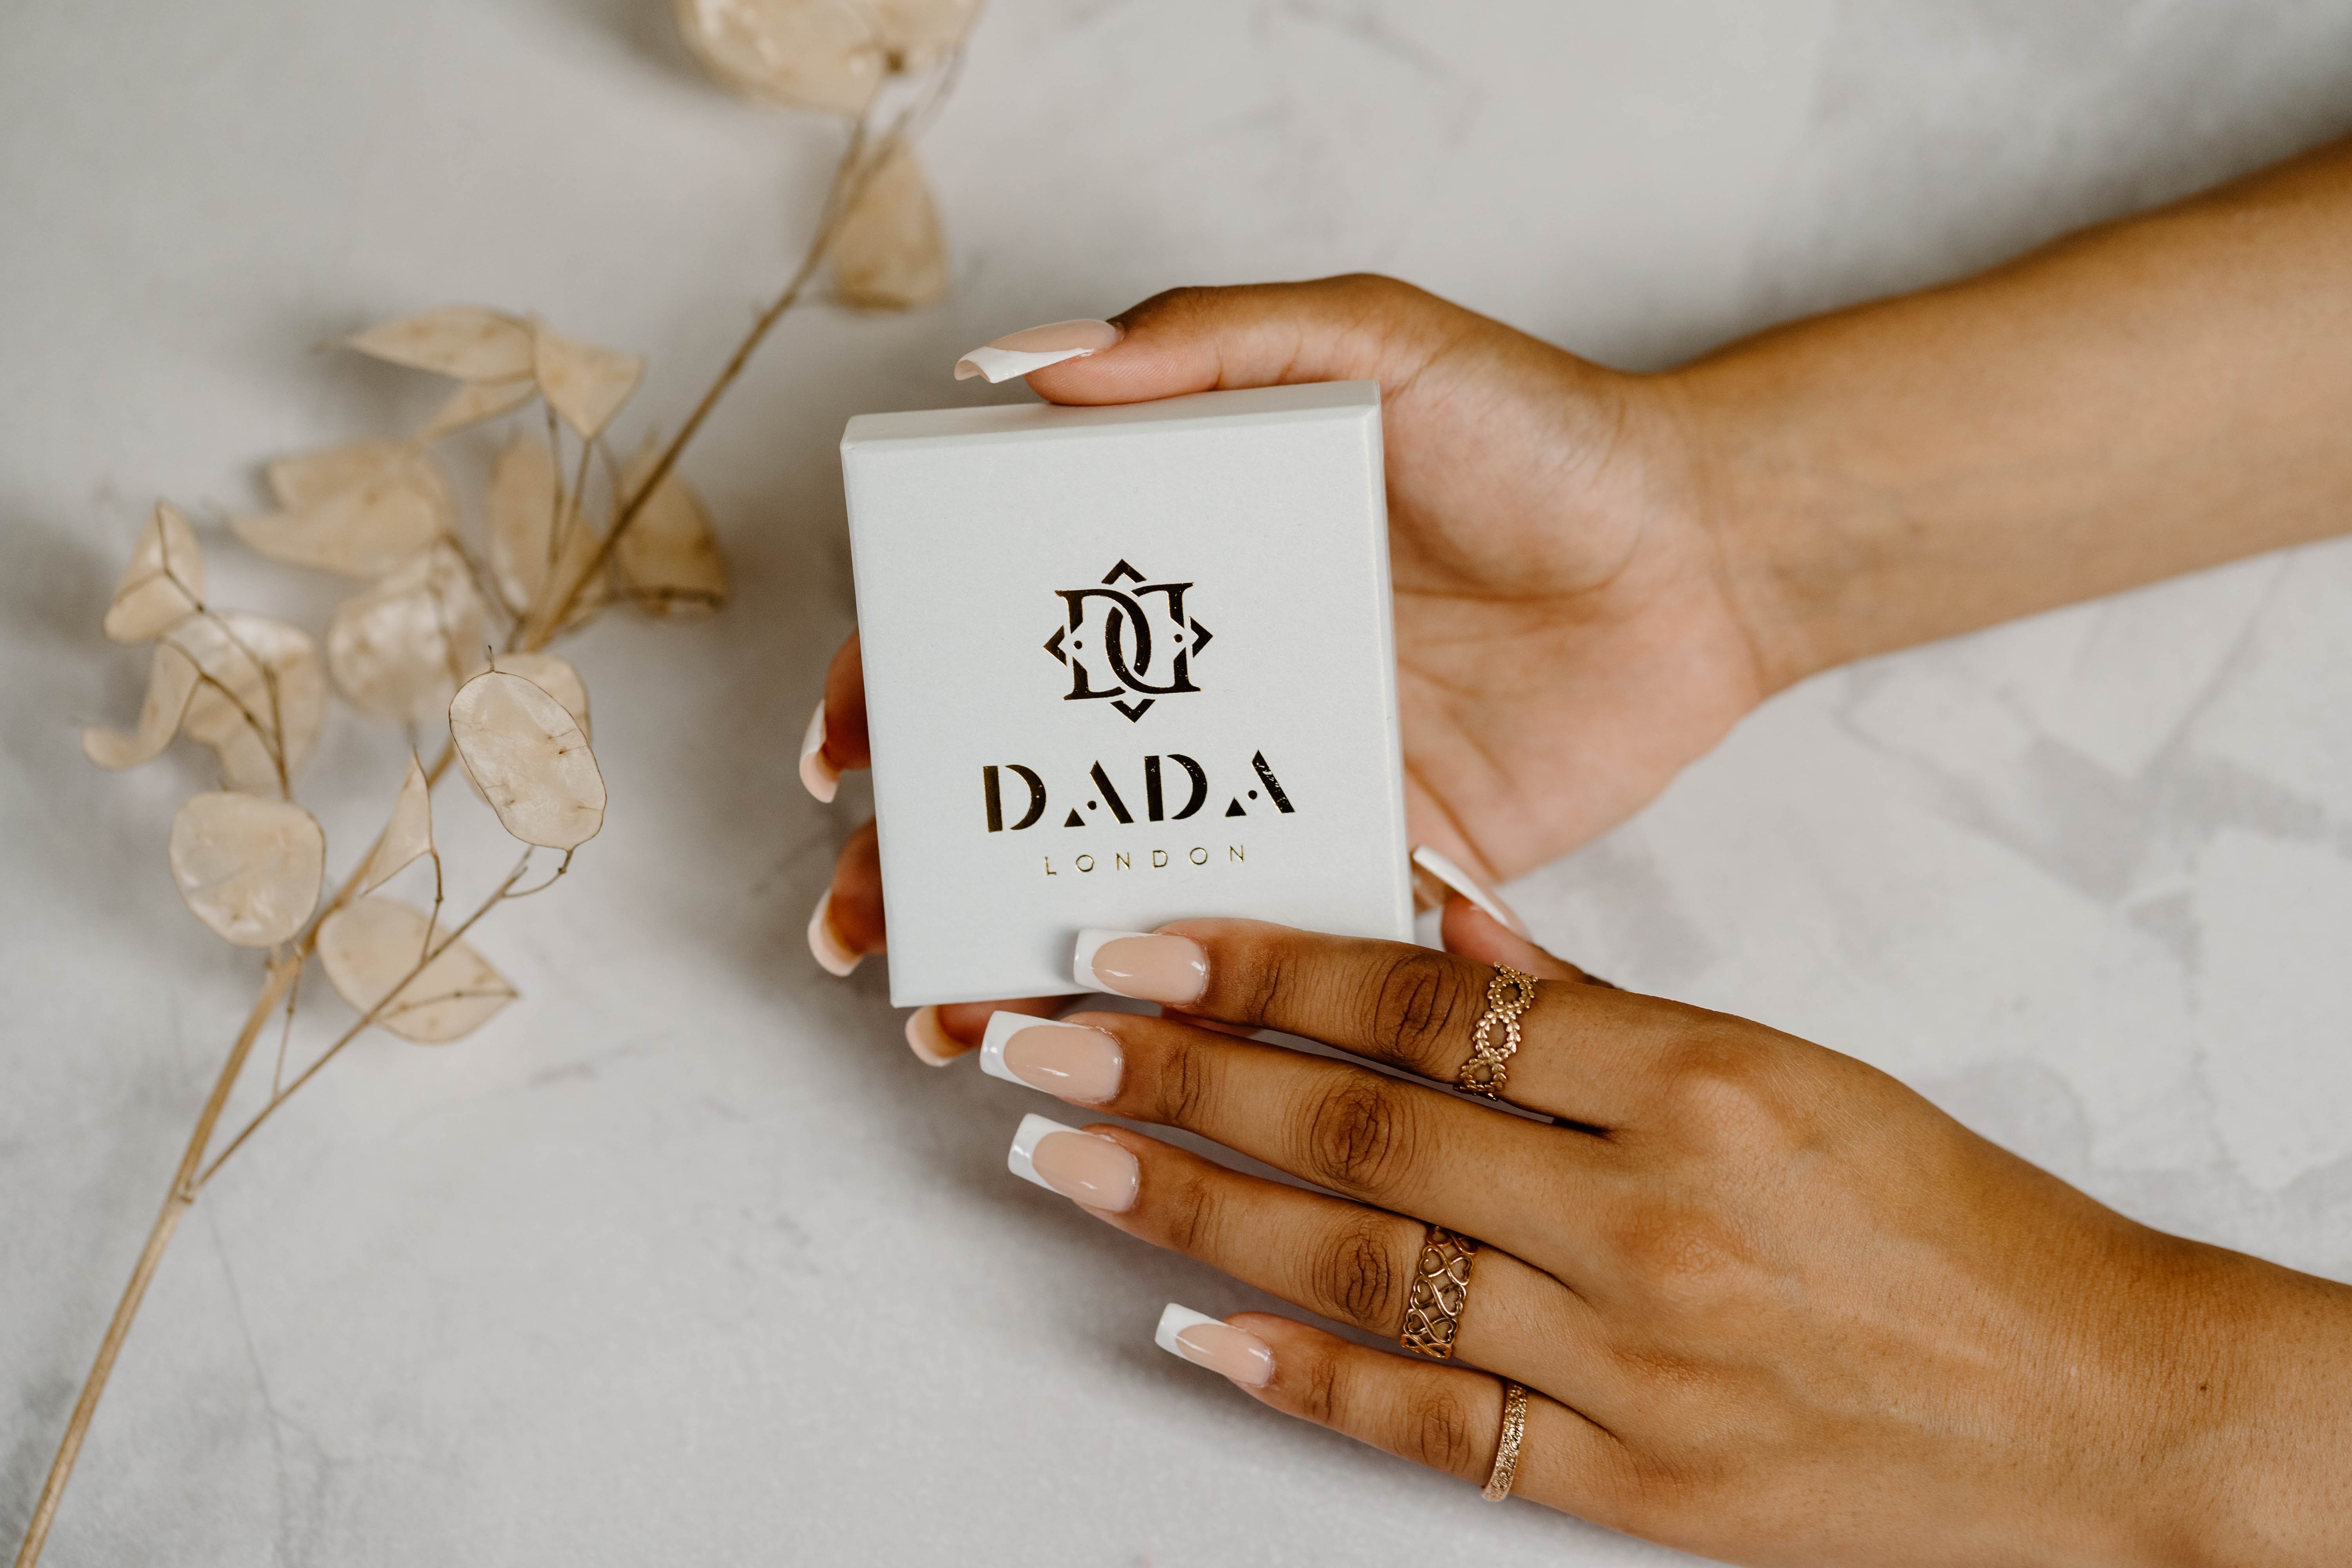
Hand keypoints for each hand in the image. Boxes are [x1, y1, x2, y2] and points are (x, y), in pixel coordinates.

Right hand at [806, 277, 1767, 1057]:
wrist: (1706, 554)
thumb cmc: (1538, 429)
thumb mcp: (1368, 338)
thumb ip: (1203, 339)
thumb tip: (1018, 365)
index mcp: (1181, 560)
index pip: (998, 628)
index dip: (898, 688)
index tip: (845, 761)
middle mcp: (1215, 681)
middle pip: (1033, 777)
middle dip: (933, 861)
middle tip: (872, 941)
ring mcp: (1292, 780)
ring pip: (1128, 879)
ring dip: (1033, 954)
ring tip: (961, 1027)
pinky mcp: (1382, 861)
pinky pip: (1273, 938)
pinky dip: (1196, 999)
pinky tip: (1124, 1044)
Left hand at [980, 902, 2351, 1565]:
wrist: (2094, 1402)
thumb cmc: (1937, 1216)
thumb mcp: (1780, 1064)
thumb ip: (1590, 997)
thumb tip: (1428, 910)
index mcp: (1689, 1079)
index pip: (1420, 1008)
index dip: (1259, 969)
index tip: (1136, 948)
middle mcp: (1643, 1213)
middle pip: (1358, 1130)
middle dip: (1173, 1081)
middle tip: (1029, 1046)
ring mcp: (1630, 1359)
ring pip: (1361, 1267)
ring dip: (1194, 1211)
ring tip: (1063, 1162)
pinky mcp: (1633, 1482)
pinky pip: (1429, 1424)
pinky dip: (1301, 1377)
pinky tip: (1191, 1334)